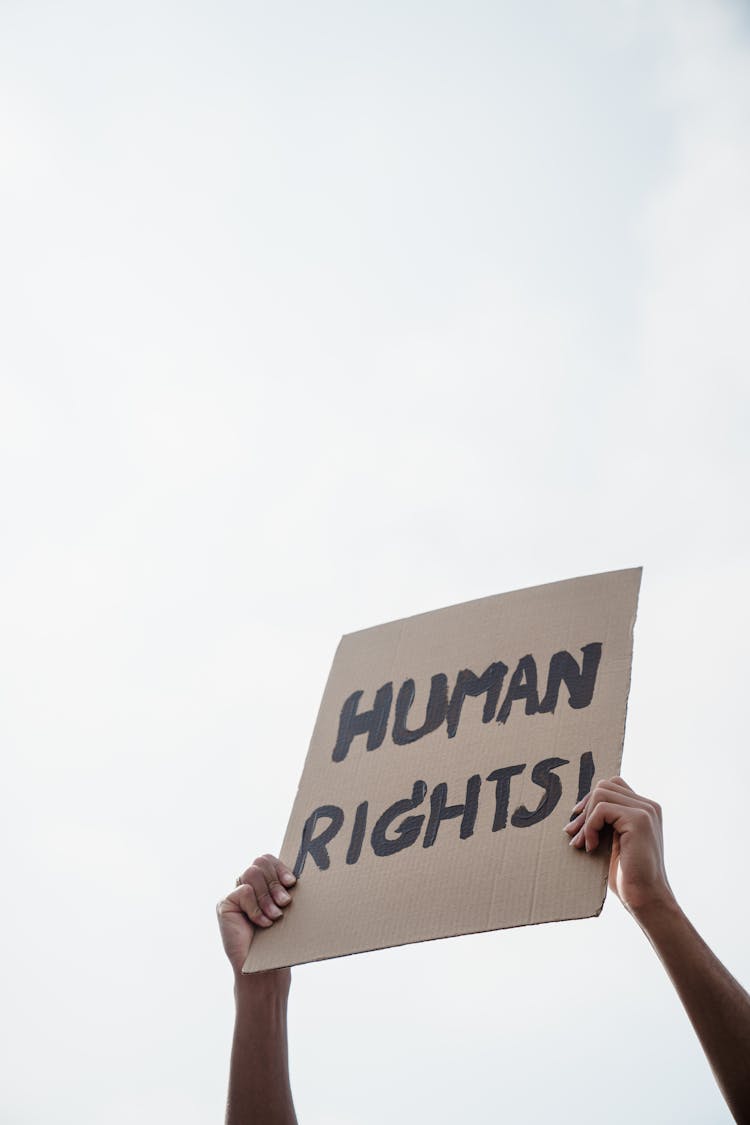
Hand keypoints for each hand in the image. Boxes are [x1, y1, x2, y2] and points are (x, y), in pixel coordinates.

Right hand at [217, 854, 296, 974]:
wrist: (264, 967)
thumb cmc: (278, 938)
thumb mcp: (285, 909)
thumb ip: (286, 889)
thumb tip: (297, 875)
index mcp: (262, 883)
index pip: (266, 859)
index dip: (279, 867)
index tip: (292, 883)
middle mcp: (247, 885)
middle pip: (259, 863)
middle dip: (275, 882)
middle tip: (285, 902)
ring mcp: (235, 894)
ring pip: (252, 873)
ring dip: (267, 896)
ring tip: (275, 916)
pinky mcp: (225, 904)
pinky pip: (244, 892)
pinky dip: (256, 908)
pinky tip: (262, 924)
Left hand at [564, 776, 673, 915]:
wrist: (646, 898)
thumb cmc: (628, 876)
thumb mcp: (614, 841)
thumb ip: (606, 822)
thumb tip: (577, 809)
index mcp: (645, 809)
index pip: (612, 786)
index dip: (591, 802)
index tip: (578, 824)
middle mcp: (648, 806)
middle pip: (604, 786)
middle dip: (585, 809)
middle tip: (575, 835)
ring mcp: (645, 810)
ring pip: (601, 793)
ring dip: (586, 819)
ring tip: (584, 843)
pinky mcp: (638, 819)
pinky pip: (601, 808)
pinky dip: (590, 826)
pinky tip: (592, 846)